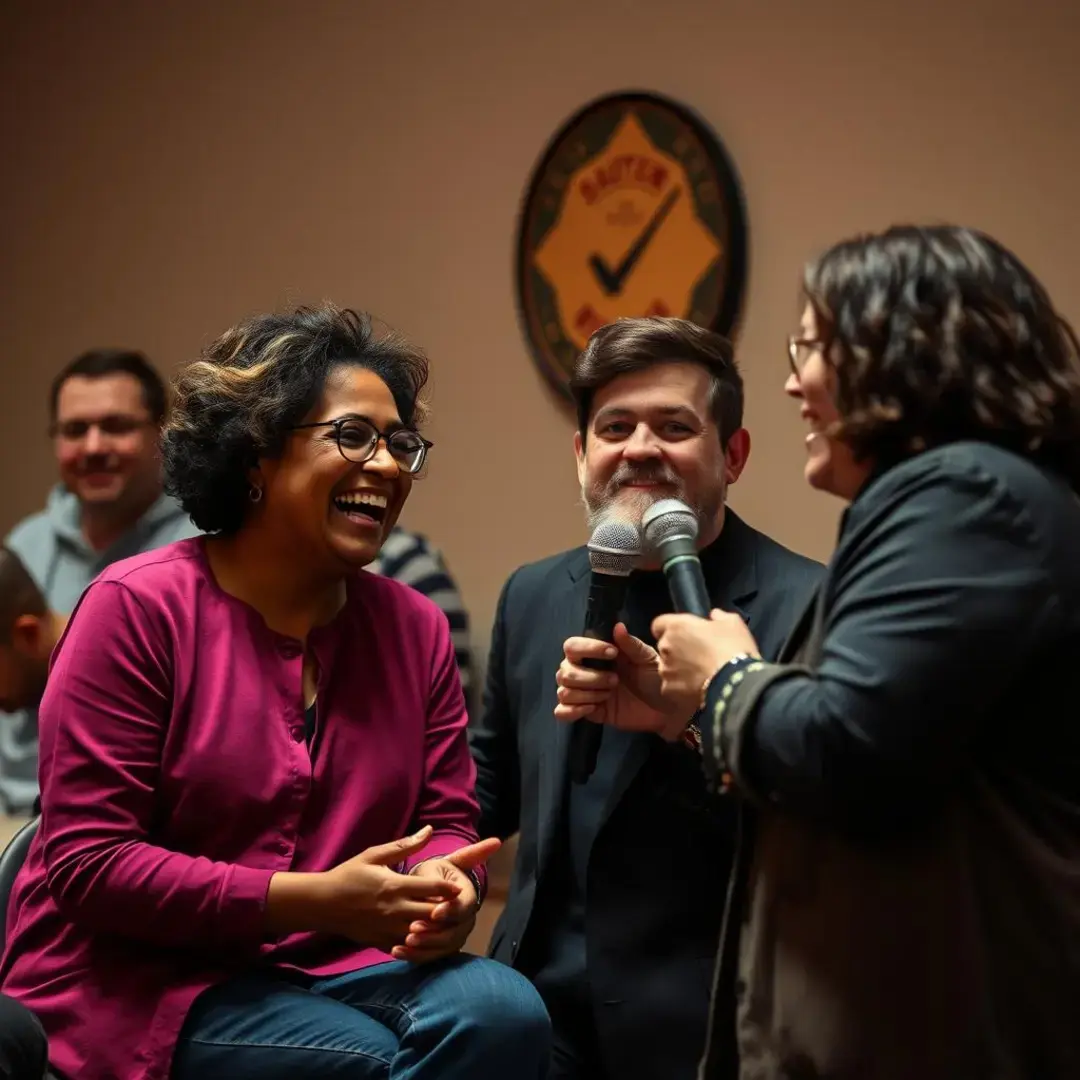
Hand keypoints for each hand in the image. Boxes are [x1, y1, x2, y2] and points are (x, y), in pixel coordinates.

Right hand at [318, 826, 462, 951]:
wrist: (322, 903)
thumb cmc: (349, 875)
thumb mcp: (374, 855)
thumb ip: (405, 845)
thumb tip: (430, 830)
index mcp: (395, 885)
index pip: (433, 887)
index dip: (450, 888)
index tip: (458, 887)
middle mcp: (395, 910)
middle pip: (433, 913)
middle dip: (447, 911)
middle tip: (454, 907)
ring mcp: (388, 929)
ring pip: (423, 934)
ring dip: (435, 928)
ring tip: (442, 922)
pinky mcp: (381, 943)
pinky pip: (408, 948)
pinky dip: (419, 944)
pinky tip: (424, 937)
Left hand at [391, 836, 501, 963]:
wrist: (422, 892)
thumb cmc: (432, 875)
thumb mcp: (443, 864)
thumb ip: (466, 856)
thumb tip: (496, 841)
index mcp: (469, 896)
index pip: (465, 907)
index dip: (451, 911)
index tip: (434, 911)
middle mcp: (466, 919)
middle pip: (454, 932)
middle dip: (434, 932)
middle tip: (412, 929)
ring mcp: (454, 935)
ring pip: (443, 947)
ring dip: (424, 947)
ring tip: (404, 942)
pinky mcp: (440, 948)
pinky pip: (430, 957)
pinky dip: (415, 956)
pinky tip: (397, 951)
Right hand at [554, 622, 691, 740]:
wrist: (667, 709)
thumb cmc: (657, 678)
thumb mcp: (647, 659)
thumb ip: (631, 644)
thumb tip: (617, 626)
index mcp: (598, 655)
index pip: (572, 646)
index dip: (588, 649)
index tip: (612, 654)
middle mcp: (587, 671)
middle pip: (565, 671)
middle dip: (590, 677)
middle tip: (615, 681)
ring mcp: (587, 693)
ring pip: (564, 691)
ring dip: (586, 693)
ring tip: (608, 695)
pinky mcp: (590, 713)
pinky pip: (563, 711)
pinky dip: (572, 710)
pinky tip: (592, 708)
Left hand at [651, 609, 761, 712]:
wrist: (734, 683)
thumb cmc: (733, 649)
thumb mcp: (733, 624)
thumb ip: (719, 617)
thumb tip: (715, 615)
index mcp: (677, 626)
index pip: (659, 624)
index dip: (670, 628)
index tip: (684, 633)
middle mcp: (666, 647)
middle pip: (665, 646)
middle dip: (678, 650)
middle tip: (699, 655)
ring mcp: (666, 670)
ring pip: (668, 667)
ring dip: (679, 669)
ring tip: (700, 674)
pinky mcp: (669, 690)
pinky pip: (673, 686)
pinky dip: (682, 687)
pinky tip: (698, 688)